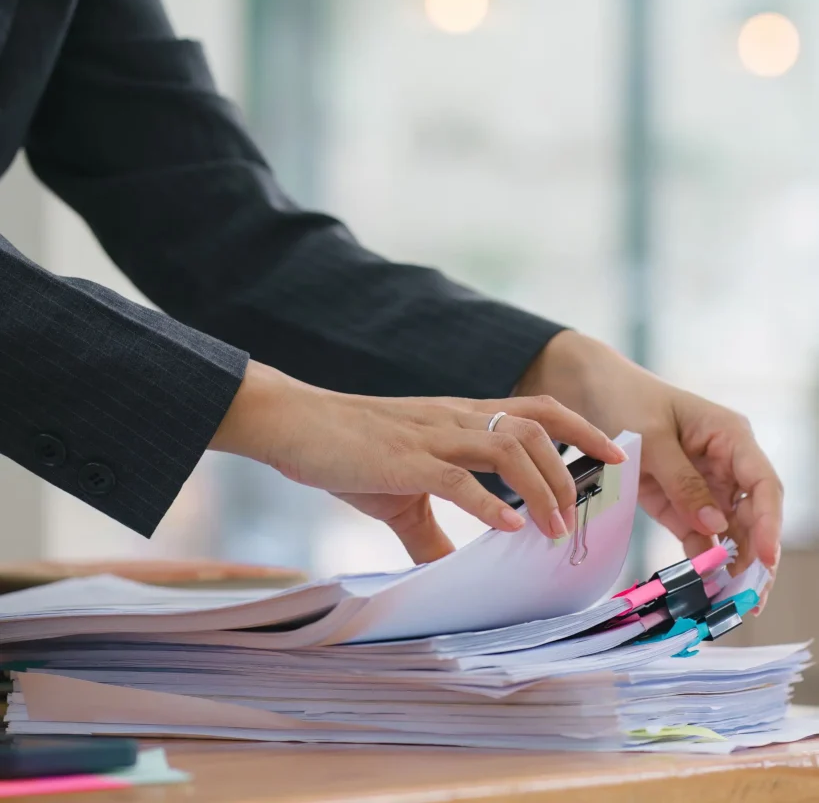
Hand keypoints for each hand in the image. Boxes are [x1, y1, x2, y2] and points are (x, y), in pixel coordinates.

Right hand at [211, 361, 625, 562]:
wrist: (297, 423)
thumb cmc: (349, 450)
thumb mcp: (402, 491)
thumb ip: (431, 531)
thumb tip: (450, 576)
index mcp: (460, 418)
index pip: (534, 410)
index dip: (580, 427)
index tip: (614, 453)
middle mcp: (455, 418)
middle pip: (534, 427)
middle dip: (571, 465)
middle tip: (586, 508)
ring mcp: (431, 436)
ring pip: (508, 448)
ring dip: (542, 488)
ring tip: (557, 529)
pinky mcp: (404, 460)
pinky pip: (458, 479)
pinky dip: (490, 504)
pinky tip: (509, 529)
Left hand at [517, 330, 782, 606]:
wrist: (590, 390)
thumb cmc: (627, 398)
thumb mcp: (652, 436)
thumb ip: (683, 481)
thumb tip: (716, 528)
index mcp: (730, 437)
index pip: (763, 484)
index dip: (770, 523)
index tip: (767, 558)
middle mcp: (725, 463)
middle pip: (753, 516)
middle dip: (756, 557)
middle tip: (750, 599)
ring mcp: (704, 485)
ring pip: (730, 532)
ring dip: (731, 566)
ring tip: (730, 604)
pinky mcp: (680, 502)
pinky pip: (698, 536)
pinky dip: (701, 561)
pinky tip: (702, 589)